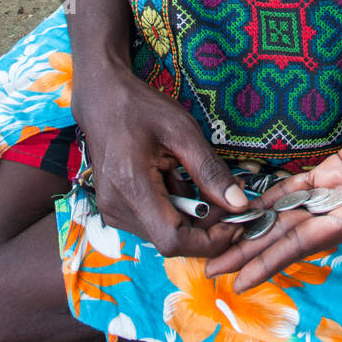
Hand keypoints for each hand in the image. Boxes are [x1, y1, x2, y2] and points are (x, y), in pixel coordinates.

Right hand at [75, 68, 249, 259]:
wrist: (102, 100)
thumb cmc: (140, 108)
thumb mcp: (183, 131)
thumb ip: (210, 170)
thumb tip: (239, 204)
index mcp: (131, 186)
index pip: (173, 240)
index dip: (210, 240)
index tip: (236, 221)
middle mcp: (116, 208)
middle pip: (171, 239)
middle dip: (206, 224)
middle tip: (227, 193)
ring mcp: (112, 212)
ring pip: (164, 233)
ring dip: (190, 214)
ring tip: (195, 177)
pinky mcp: (115, 210)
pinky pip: (153, 222)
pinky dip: (174, 208)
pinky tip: (174, 178)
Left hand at [205, 99, 341, 290]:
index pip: (303, 244)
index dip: (270, 263)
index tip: (239, 282)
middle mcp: (341, 211)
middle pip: (286, 237)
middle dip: (249, 254)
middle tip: (209, 269)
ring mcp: (336, 192)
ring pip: (287, 216)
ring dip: (256, 230)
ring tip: (222, 242)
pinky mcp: (334, 171)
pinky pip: (297, 189)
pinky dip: (273, 198)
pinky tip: (250, 206)